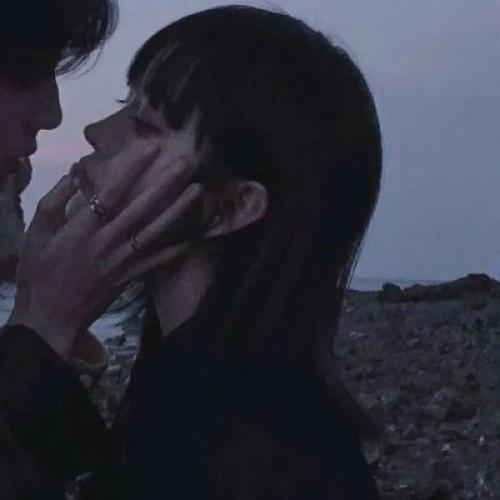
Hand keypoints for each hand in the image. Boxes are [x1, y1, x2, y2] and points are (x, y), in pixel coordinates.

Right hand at [8, 140, 203, 359]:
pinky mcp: (129, 276)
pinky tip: (194, 237)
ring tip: (197, 191)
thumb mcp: (35, 234)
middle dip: (164, 183)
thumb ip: (53, 202)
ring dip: (177, 210)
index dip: (132, 168)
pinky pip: (156, 261)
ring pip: (154, 231)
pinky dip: (175, 250)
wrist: (49, 317)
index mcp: (81, 228)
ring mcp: (121, 260)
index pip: (111, 192)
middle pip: (140, 208)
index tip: (150, 148)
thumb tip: (75, 173)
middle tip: (185, 162)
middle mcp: (106, 241)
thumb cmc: (38, 273)